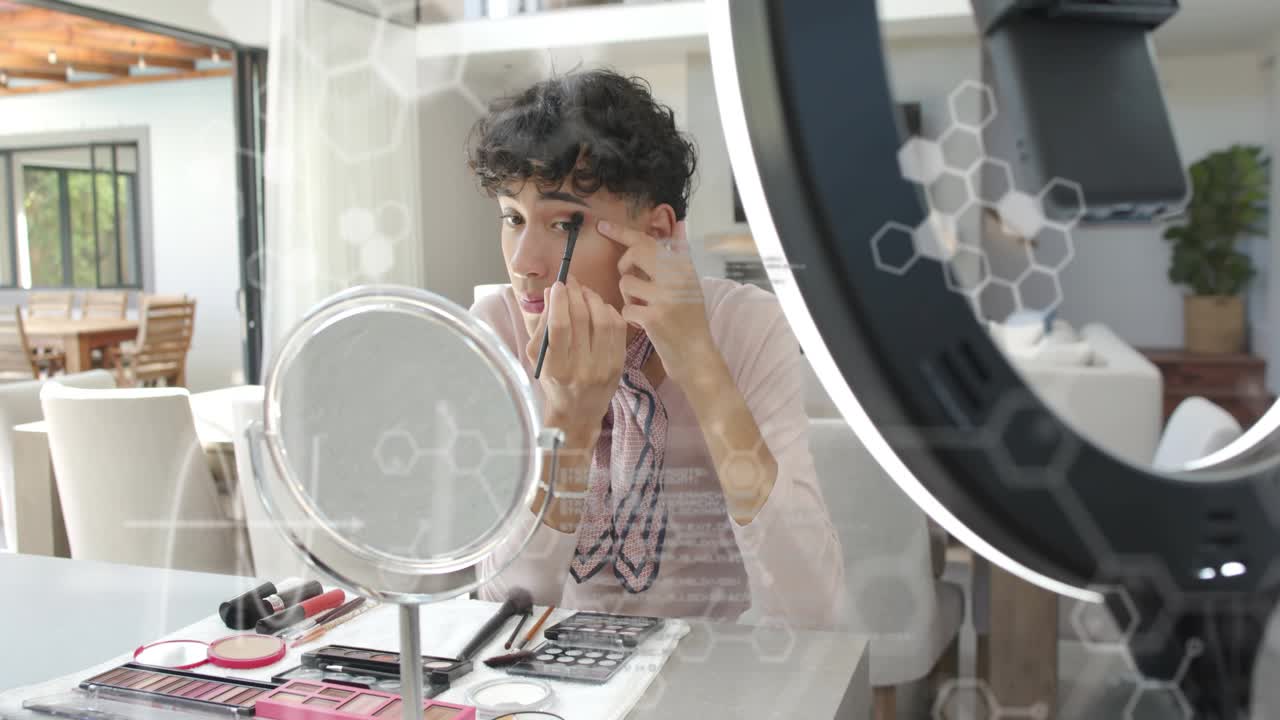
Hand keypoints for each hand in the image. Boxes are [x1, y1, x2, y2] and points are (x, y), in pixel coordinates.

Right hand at [525, 275, 626, 447]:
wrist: (578, 411)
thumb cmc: (553, 381)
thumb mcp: (538, 357)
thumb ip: (543, 325)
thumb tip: (553, 292)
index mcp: (556, 369)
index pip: (559, 327)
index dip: (559, 301)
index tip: (558, 285)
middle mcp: (582, 369)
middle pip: (582, 319)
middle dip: (576, 293)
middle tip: (571, 281)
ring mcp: (604, 368)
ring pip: (603, 320)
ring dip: (593, 298)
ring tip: (584, 291)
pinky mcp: (619, 364)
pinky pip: (617, 328)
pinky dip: (608, 311)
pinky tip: (599, 307)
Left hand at [598, 219, 717, 386]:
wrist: (696, 356)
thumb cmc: (690, 320)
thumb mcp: (690, 284)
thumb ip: (680, 256)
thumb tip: (680, 225)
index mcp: (684, 267)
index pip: (649, 240)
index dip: (622, 232)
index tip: (602, 225)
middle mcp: (677, 277)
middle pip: (635, 253)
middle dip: (624, 264)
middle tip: (630, 278)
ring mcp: (666, 297)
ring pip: (626, 283)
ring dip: (628, 297)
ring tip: (642, 308)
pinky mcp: (654, 317)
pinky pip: (625, 307)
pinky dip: (629, 316)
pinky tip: (643, 324)